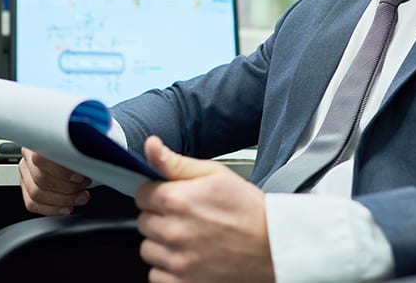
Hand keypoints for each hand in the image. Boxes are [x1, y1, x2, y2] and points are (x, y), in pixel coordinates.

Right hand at [18, 147, 92, 215]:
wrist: (69, 151)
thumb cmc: (74, 149)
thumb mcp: (78, 146)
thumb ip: (79, 154)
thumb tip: (89, 166)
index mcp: (39, 142)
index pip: (41, 158)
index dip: (62, 171)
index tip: (80, 176)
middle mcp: (28, 157)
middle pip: (41, 179)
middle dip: (68, 188)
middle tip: (83, 187)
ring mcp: (25, 173)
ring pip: (36, 194)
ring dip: (62, 200)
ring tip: (79, 197)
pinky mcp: (26, 188)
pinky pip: (32, 204)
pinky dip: (52, 209)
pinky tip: (66, 206)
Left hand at [135, 136, 274, 282]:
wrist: (275, 247)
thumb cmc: (248, 210)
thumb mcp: (214, 174)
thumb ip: (175, 162)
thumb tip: (150, 145)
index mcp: (177, 200)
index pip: (141, 195)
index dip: (157, 194)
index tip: (172, 198)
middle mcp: (173, 232)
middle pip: (143, 222)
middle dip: (160, 218)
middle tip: (186, 218)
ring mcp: (177, 262)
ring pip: (148, 250)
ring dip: (163, 245)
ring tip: (189, 239)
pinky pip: (156, 276)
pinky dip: (168, 269)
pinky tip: (188, 259)